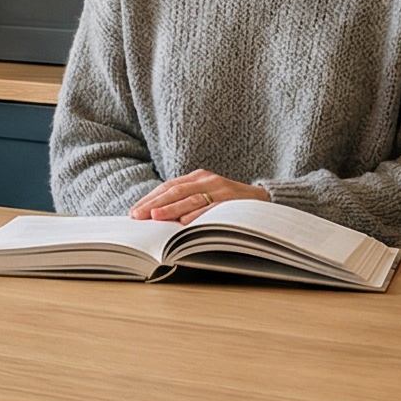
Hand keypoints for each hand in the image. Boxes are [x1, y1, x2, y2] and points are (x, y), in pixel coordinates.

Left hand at [132, 169, 269, 221]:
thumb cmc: (231, 203)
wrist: (266, 200)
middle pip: (174, 191)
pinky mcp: (232, 200)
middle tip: (137, 216)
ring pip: (190, 199)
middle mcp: (207, 179)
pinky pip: (211, 208)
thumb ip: (187, 203)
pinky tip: (183, 222)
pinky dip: (197, 215)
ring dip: (171, 209)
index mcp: (198, 177)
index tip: (134, 211)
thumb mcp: (208, 197)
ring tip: (155, 217)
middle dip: (154, 204)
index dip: (150, 199)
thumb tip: (157, 218)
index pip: (168, 187)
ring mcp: (220, 189)